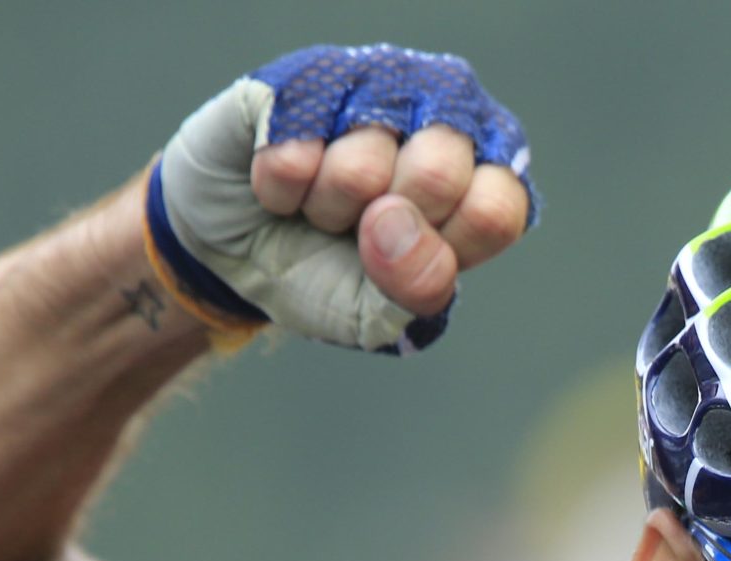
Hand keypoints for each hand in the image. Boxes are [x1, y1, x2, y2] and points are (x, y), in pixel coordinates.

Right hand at [147, 45, 535, 353]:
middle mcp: (445, 115)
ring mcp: (377, 84)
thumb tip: (397, 227)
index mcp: (485, 175)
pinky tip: (283, 180)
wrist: (235, 255)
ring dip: (327, 207)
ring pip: (363, 162)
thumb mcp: (379, 315)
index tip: (407, 255)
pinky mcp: (305, 76)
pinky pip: (295, 142)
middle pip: (437, 175)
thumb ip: (415, 291)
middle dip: (380, 226)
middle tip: (360, 226)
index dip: (439, 248)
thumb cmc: (327, 275)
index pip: (495, 210)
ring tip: (321, 204)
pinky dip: (280, 187)